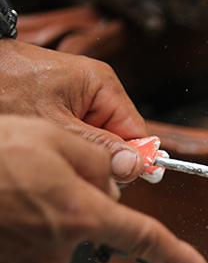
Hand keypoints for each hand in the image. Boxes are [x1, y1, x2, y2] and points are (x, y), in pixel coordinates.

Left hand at [0, 39, 148, 182]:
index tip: (119, 179)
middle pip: (120, 137)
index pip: (139, 133)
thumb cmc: (4, 83)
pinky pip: (82, 129)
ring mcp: (82, 94)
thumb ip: (99, 148)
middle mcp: (97, 87)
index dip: (132, 159)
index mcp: (103, 85)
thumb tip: (134, 166)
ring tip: (57, 148)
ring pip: (100, 137)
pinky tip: (53, 142)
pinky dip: (70, 141)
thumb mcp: (56, 125)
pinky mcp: (67, 100)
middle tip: (77, 163)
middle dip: (102, 156)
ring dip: (83, 150)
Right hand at [0, 116, 207, 262]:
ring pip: (50, 244)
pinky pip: (19, 261)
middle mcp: (59, 248)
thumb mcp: (46, 137)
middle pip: (85, 229)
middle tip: (31, 182)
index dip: (176, 257)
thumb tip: (121, 175)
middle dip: (70, 207)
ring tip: (5, 198)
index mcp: (81, 213)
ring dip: (35, 224)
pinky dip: (11, 242)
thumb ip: (96, 159)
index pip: (146, 239)